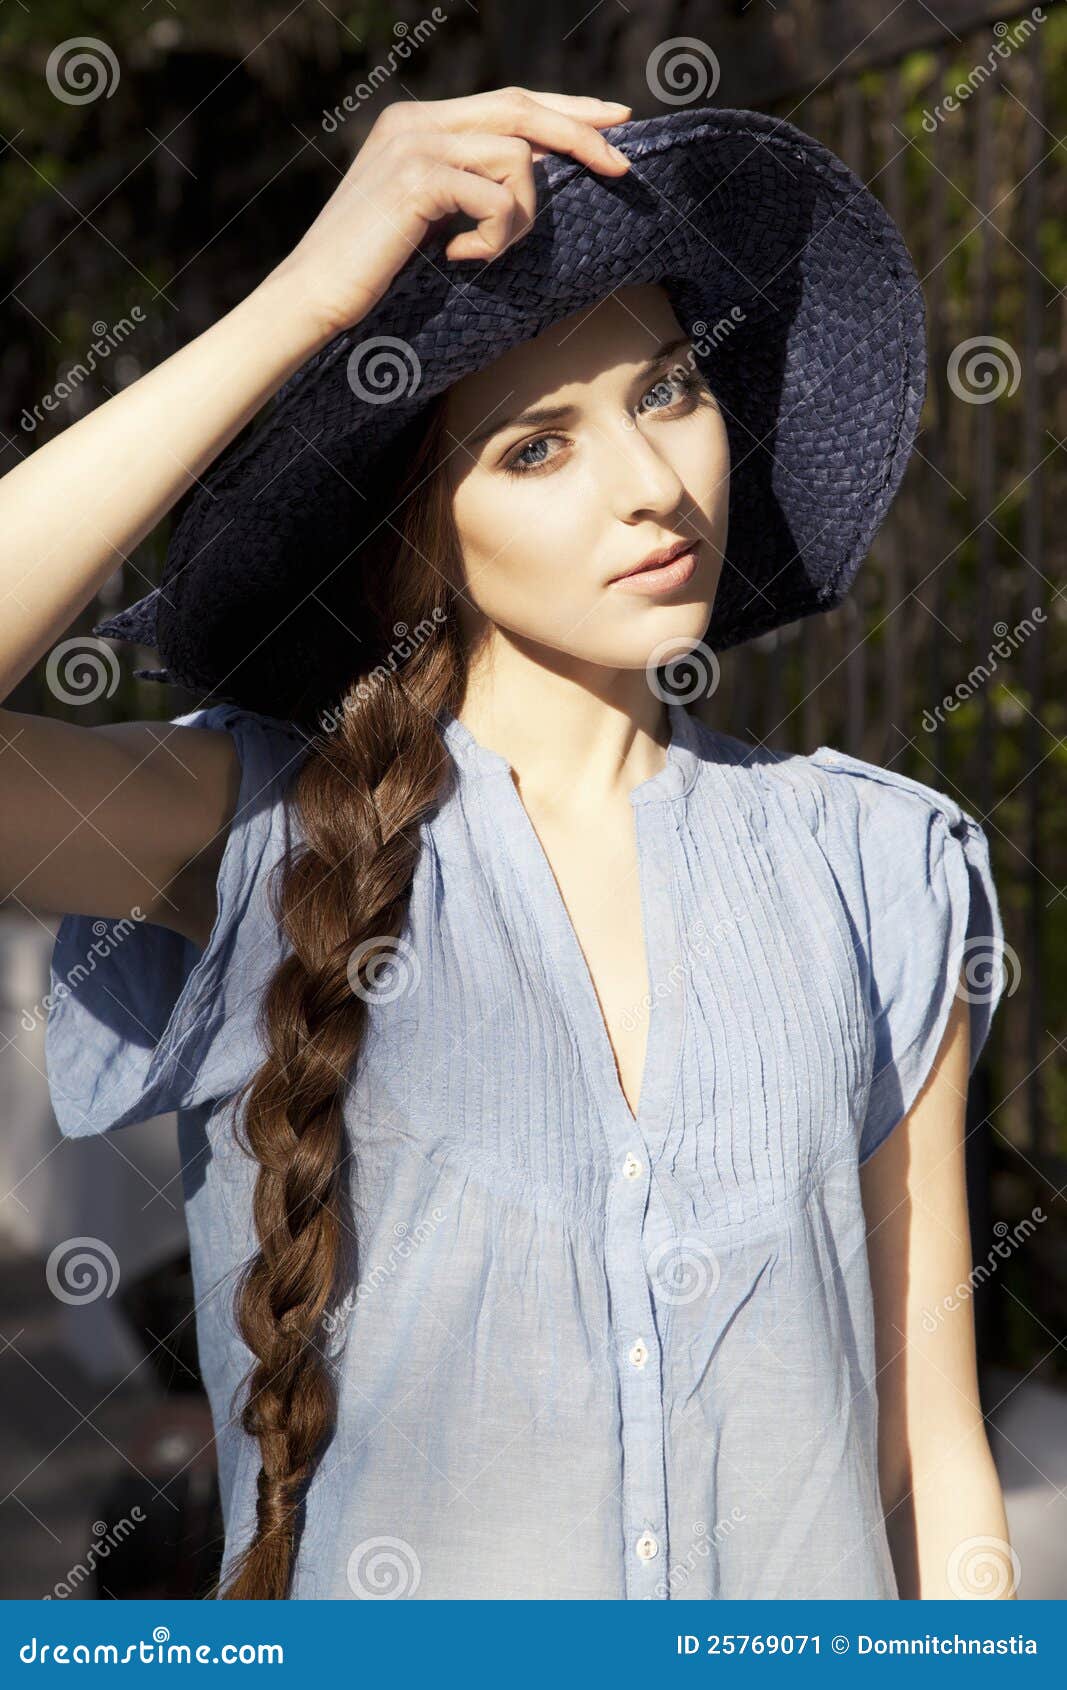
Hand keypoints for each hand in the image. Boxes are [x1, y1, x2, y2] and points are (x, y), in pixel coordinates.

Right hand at [266, 87, 632, 342]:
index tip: (613, 121)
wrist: (313, 295)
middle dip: (581, 136)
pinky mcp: (418, 178)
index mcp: (418, 122)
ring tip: (485, 251)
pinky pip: (497, 196)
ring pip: (517, 157)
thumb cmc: (370, 270)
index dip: (566, 109)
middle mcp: (416, 120)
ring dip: (521, 216)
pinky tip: (460, 258)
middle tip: (622, 166)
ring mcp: (415, 144)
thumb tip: (534, 170)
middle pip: (522, 110)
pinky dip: (495, 234)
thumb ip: (468, 183)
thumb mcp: (428, 215)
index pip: (508, 101)